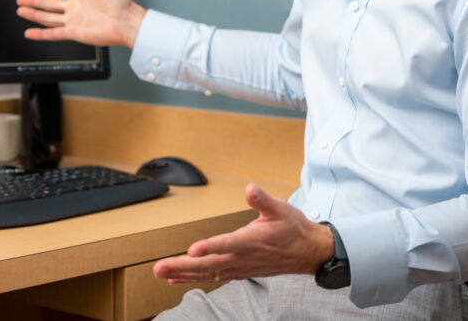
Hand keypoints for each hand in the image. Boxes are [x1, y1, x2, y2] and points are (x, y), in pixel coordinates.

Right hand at [16, 0, 146, 47]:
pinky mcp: (74, 32)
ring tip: (21, 10)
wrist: (126, 22)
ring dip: (34, 14)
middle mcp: (75, 7)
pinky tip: (30, 32)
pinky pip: (53, 33)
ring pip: (48, 17)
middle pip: (49, 3)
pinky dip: (41, 34)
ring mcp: (73, 20)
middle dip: (34, 0)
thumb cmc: (121, 2)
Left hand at [152, 183, 333, 283]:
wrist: (308, 252)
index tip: (192, 249)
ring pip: (207, 274)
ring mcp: (240, 267)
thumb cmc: (293, 229)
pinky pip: (213, 278)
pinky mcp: (239, 272)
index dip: (209, 247)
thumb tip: (250, 188)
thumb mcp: (280, 209)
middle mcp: (242, 258)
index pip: (226, 244)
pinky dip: (194, 278)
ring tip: (161, 273)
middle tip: (159, 268)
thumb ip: (263, 200)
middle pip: (208, 265)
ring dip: (183, 274)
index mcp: (251, 241)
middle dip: (182, 266)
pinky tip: (178, 280)